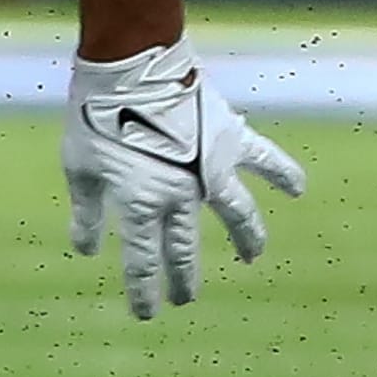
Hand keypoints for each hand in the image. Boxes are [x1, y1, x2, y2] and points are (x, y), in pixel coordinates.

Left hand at [63, 38, 305, 319]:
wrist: (130, 63)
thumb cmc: (95, 113)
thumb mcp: (79, 166)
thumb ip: (86, 211)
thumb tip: (88, 250)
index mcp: (138, 203)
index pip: (142, 261)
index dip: (144, 291)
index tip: (147, 313)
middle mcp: (178, 194)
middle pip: (184, 248)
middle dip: (183, 278)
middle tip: (184, 298)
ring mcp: (209, 168)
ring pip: (236, 215)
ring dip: (246, 238)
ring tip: (251, 257)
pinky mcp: (228, 138)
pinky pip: (264, 160)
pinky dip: (283, 173)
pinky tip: (298, 189)